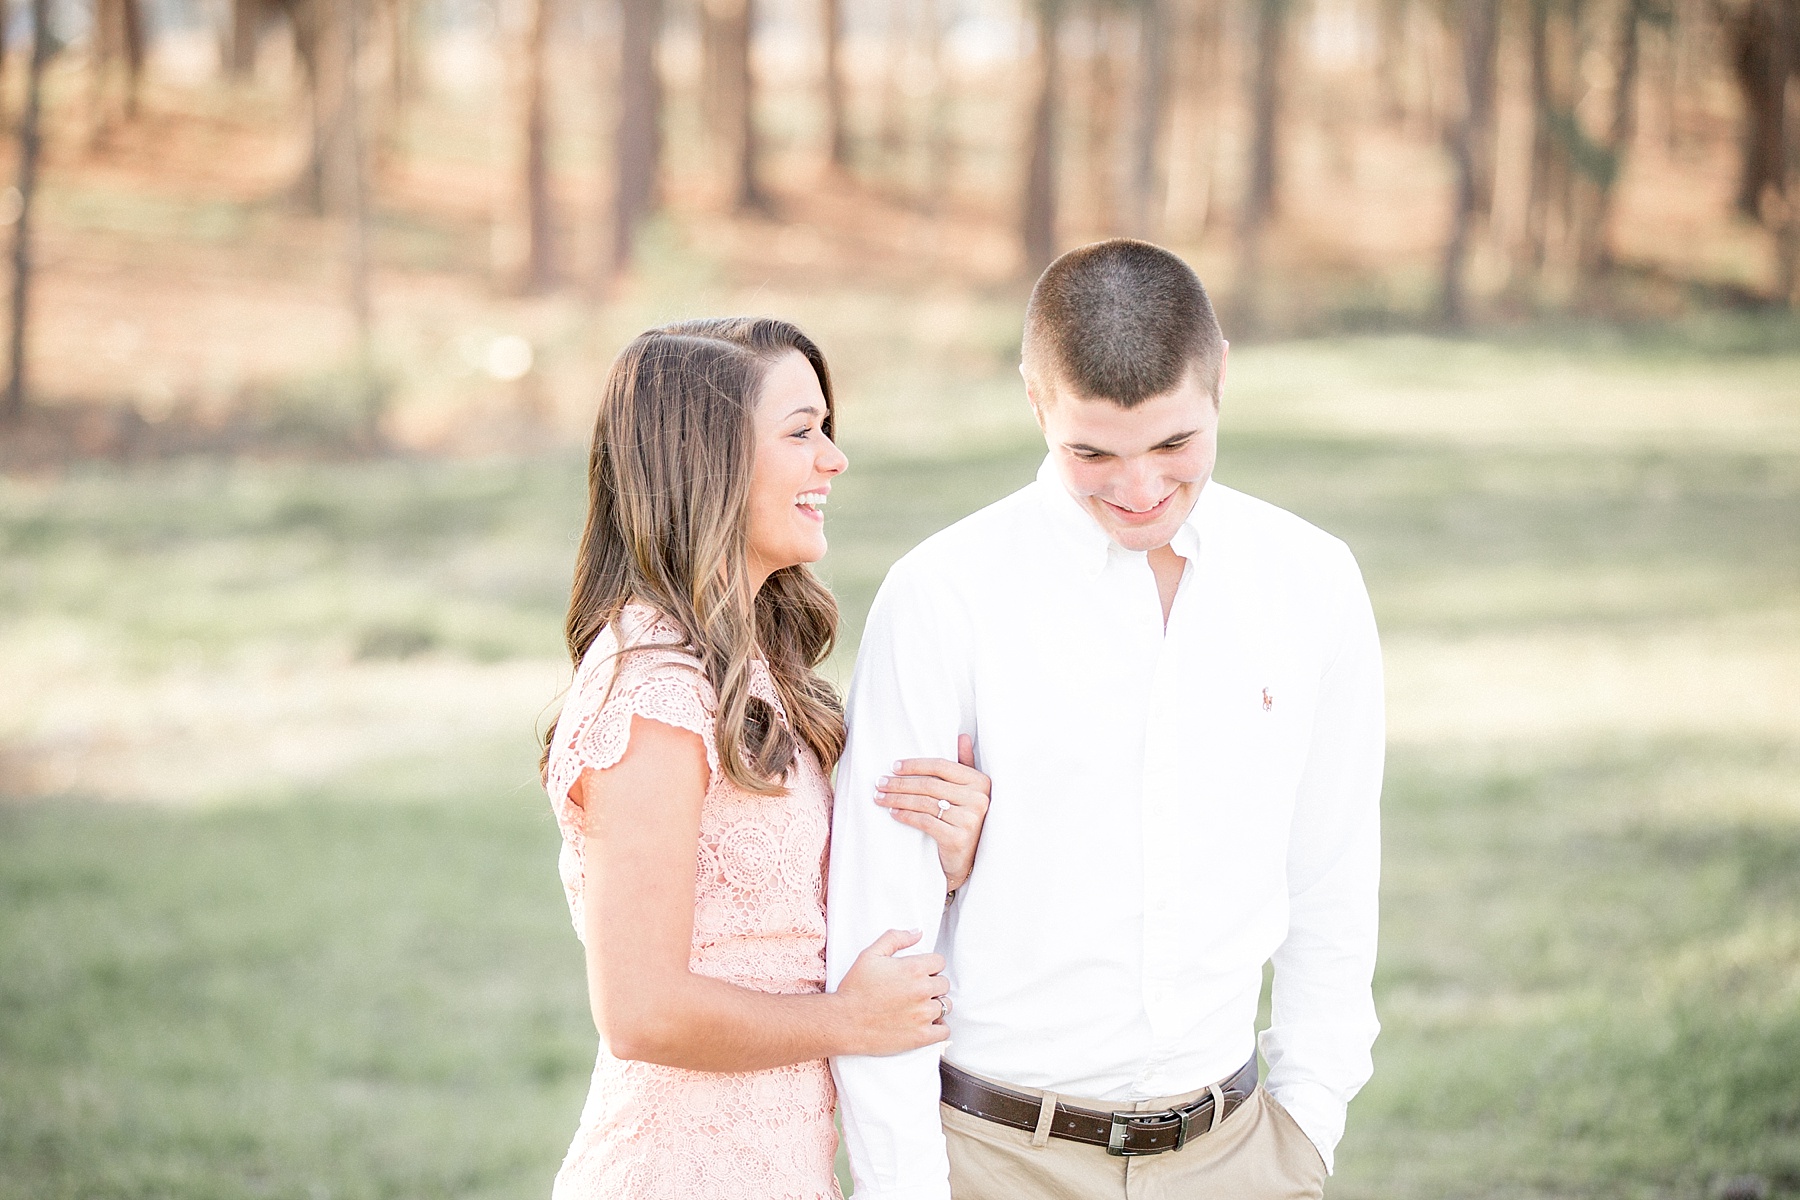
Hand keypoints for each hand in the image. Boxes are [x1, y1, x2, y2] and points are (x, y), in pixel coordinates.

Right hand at [834, 929, 951, 1055]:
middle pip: (944, 983)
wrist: (844, 1021)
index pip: (940, 962)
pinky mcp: (921, 1036)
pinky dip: (938, 1027)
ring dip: (935, 1005)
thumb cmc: (855, 989)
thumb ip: (895, 938)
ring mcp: (924, 1015)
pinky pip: (944, 1030)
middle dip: (932, 985)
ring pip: (946, 1005)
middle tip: (916, 990)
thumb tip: (917, 933)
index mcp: (914, 969)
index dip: (929, 966)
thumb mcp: (870, 954)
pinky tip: (925, 1023)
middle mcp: (922, 991)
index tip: (920, 973)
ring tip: (918, 1007)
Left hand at [876, 734, 991, 892]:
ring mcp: (970, 819)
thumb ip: (965, 764)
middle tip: (880, 782)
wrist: (969, 860)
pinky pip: (925, 821)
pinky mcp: (958, 838)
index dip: (915, 765)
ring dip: (898, 799)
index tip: (893, 766)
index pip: (941, 765)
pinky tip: (893, 813)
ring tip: (880, 797)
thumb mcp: (968, 791)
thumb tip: (962, 736)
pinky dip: (906, 816)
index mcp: (980, 781)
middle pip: (930, 784)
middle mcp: (978, 799)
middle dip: (900, 783)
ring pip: (924, 803)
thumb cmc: (965, 820)